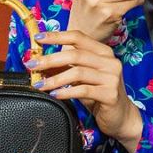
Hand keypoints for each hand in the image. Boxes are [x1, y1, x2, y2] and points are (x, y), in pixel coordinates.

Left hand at [27, 30, 142, 152]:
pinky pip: (83, 90)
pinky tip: (55, 95)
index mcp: (103, 52)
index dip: (57, 36)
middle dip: (50, 59)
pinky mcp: (111, 94)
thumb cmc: (99, 94)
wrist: (120, 116)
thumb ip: (65, 67)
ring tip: (40, 85)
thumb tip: (39, 62)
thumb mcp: (81, 78)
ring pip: (78, 72)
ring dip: (55, 78)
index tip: (38, 39)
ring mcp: (112, 77)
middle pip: (76, 54)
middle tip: (32, 65)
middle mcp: (110, 61)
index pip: (78, 37)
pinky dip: (66, 92)